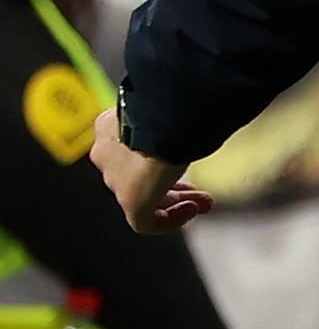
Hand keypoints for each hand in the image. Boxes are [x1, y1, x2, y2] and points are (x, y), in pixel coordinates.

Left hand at [88, 108, 203, 233]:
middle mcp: (107, 154)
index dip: (158, 161)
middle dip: (171, 186)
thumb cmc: (171, 106)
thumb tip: (201, 112)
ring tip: (201, 204)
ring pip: (141, 199)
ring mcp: (115, 178)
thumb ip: (176, 118)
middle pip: (137, 178)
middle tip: (197, 192)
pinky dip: (170, 220)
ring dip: (174, 203)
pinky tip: (191, 211)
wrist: (162, 118)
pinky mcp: (128, 200)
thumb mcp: (170, 109)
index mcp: (110, 127)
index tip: (180, 163)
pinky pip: (145, 222)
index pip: (130, 150)